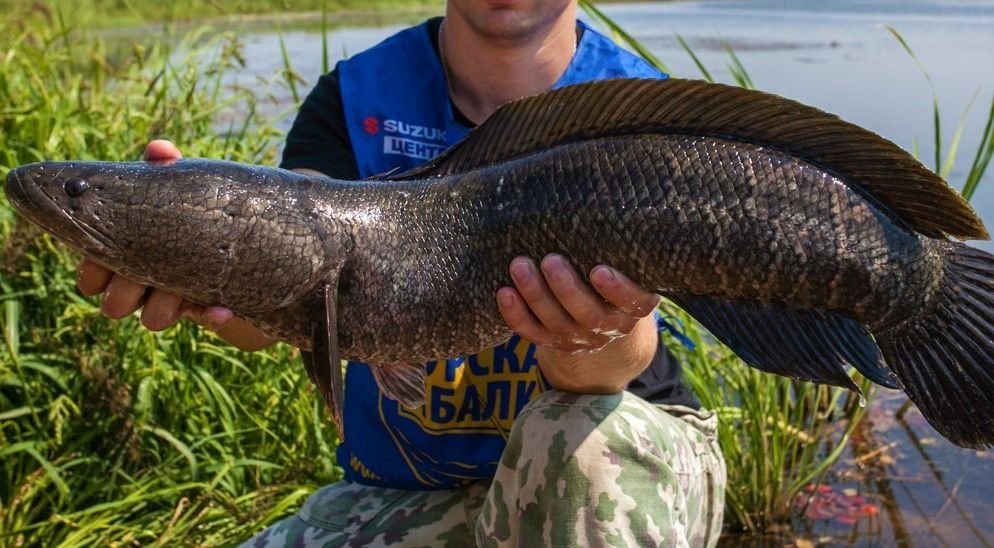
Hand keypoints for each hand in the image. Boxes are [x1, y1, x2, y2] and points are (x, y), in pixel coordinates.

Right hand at [76, 140, 274, 351]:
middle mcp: (145, 283)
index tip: (100, 270)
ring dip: (162, 309)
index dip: (92, 274)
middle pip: (117, 301)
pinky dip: (213, 315)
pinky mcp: (208, 310)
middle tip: (136, 287)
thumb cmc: (198, 211)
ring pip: (154, 317)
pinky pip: (208, 318)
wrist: (251, 243)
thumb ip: (167, 172)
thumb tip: (158, 149)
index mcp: (127, 254)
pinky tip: (223, 310)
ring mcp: (175, 301)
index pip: (93, 272)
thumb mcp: (184, 191)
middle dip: (123, 296)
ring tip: (176, 300)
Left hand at [496, 254, 659, 393]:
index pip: (633, 301)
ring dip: (536, 296)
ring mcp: (582, 338)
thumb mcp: (624, 257)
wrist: (602, 310)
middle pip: (589, 315)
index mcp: (635, 304)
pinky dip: (516, 316)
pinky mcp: (555, 342)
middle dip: (566, 289)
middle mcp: (611, 325)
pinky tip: (504, 293)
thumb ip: (616, 239)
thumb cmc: (612, 266)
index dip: (616, 289)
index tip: (598, 270)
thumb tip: (599, 189)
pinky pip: (534, 334)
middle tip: (549, 260)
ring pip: (558, 324)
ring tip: (519, 266)